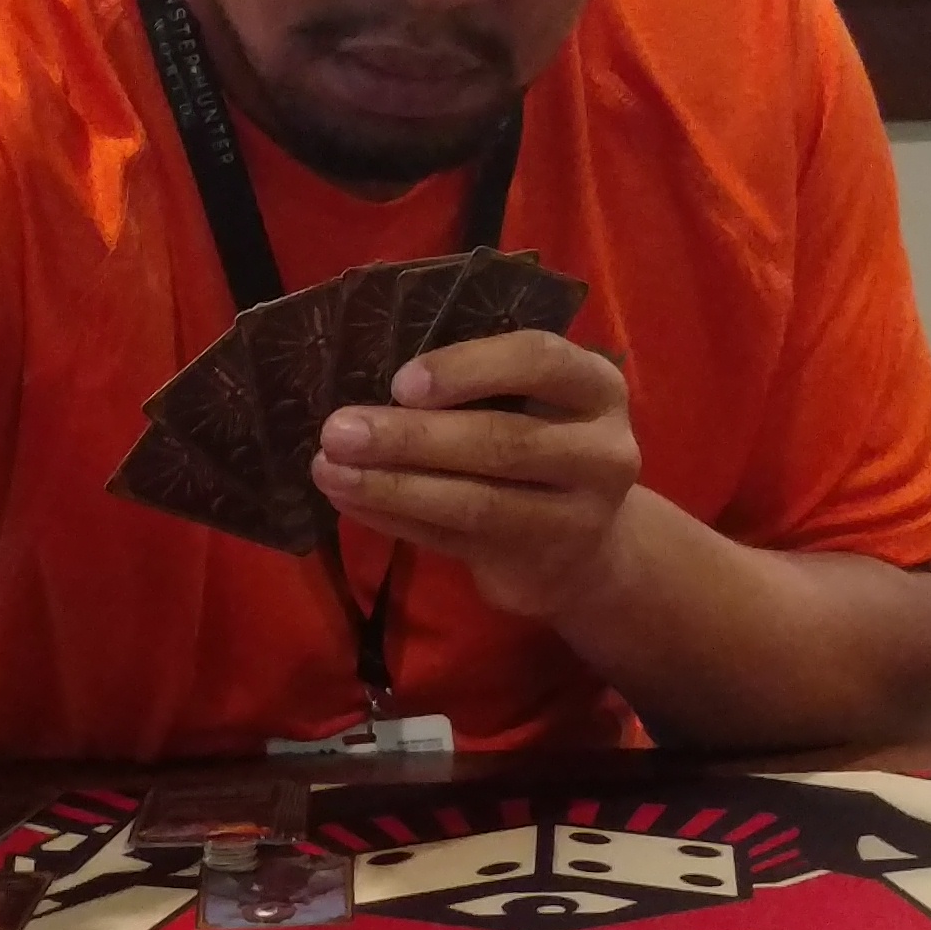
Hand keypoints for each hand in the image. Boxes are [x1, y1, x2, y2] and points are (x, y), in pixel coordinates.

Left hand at [313, 328, 640, 617]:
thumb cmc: (539, 442)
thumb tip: (368, 372)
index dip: (469, 368)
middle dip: (411, 436)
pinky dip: (394, 519)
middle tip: (338, 430)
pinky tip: (350, 500)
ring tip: (329, 470)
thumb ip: (476, 385)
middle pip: (503, 441)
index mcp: (597, 389)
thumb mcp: (532, 400)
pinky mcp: (534, 568)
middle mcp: (601, 454)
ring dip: (392, 486)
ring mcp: (575, 519)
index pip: (539, 361)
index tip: (401, 382)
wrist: (586, 549)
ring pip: (476, 503)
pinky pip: (452, 541)